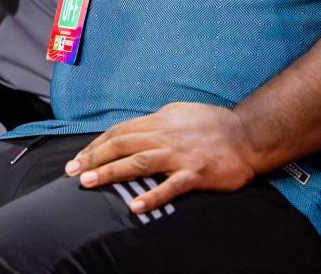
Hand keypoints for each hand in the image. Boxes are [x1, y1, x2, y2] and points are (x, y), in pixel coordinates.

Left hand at [64, 102, 261, 212]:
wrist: (248, 134)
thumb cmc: (213, 124)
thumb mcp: (179, 114)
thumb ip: (155, 123)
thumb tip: (132, 131)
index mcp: (160, 120)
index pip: (120, 131)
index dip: (96, 145)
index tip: (78, 158)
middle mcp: (166, 135)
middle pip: (122, 144)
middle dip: (94, 157)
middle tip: (72, 172)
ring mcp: (180, 154)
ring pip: (139, 161)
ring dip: (111, 172)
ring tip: (89, 183)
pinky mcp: (196, 173)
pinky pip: (170, 186)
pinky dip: (151, 195)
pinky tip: (134, 206)